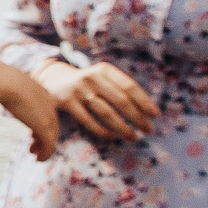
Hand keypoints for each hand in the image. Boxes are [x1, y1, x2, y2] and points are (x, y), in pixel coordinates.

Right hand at [0, 67, 60, 160]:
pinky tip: (38, 159)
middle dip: (43, 138)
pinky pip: (49, 145)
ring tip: (35, 155)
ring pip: (52, 137)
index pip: (47, 112)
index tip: (31, 133)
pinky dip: (46, 154)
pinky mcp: (45, 127)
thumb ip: (5, 88)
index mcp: (43, 93)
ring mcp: (49, 116)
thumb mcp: (6, 83)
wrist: (5, 81)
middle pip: (52, 126)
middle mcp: (50, 105)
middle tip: (33, 146)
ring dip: (44, 148)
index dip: (40, 124)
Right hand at [34, 60, 156, 140]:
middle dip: (137, 117)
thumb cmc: (86, 82)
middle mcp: (92, 77)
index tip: (155, 115)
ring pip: (106, 112)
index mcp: (104, 70)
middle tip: (148, 129)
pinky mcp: (67, 102)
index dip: (144, 102)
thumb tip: (146, 110)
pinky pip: (88, 120)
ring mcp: (78, 90)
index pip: (129, 86)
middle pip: (120, 100)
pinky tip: (111, 137)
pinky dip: (102, 130)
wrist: (52, 79)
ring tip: (133, 137)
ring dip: (122, 127)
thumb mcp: (101, 77)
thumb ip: (119, 88)